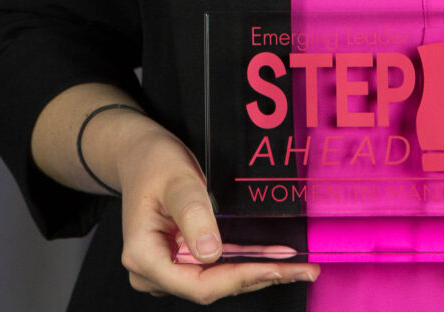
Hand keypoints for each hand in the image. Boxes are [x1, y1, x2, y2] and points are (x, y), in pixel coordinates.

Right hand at [113, 121, 319, 302]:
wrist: (141, 156)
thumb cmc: (154, 164)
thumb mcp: (176, 181)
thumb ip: (193, 214)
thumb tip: (210, 253)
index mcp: (143, 255)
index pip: (197, 284)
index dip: (239, 279)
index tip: (274, 269)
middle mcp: (152, 271)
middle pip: (211, 287)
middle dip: (258, 277)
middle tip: (302, 268)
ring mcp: (166, 270)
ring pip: (217, 282)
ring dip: (257, 272)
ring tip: (297, 266)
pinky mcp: (180, 263)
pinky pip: (216, 270)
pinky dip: (245, 263)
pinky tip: (274, 259)